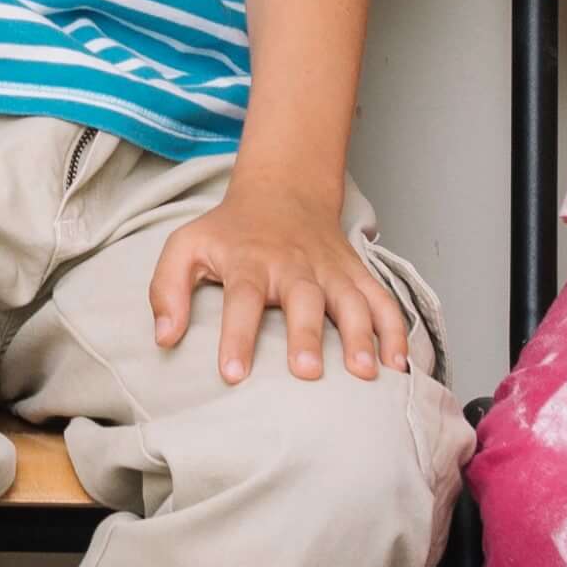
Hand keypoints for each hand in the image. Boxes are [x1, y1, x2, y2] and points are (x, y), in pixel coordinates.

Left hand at [143, 181, 411, 385]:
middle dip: (307, 335)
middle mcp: (293, 265)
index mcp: (249, 261)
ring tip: (365, 374)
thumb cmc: (229, 232)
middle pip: (303, 298)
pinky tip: (400, 365)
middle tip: (307, 373)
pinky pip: (382, 300)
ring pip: (351, 300)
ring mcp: (330, 269)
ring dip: (361, 335)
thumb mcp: (185, 246)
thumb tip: (165, 337)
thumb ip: (167, 289)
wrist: (282, 191)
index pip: (241, 298)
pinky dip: (396, 329)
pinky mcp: (356, 274)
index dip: (236, 335)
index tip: (233, 374)